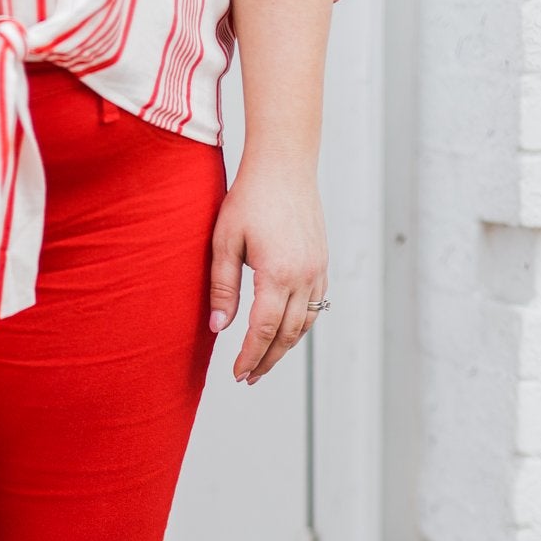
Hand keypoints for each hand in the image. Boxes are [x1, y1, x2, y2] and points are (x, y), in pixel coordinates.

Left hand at [208, 160, 327, 383]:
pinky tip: (284, 331)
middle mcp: (304, 276)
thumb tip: (219, 327)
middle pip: (286, 334)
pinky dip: (300, 325)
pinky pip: (315, 304)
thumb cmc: (250, 197)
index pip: (263, 330)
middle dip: (267, 360)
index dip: (249, 356)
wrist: (285, 163)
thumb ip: (223, 287)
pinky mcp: (322, 261)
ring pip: (305, 323)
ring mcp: (317, 269)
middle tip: (248, 377)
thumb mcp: (224, 242)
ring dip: (285, 346)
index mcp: (278, 274)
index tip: (237, 374)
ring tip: (264, 361)